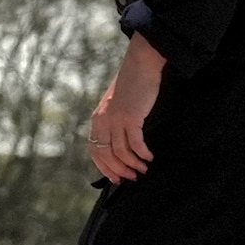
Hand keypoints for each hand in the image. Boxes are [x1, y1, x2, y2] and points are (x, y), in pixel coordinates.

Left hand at [87, 35, 165, 183]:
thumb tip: (121, 147)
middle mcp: (103, 121)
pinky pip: (135, 143)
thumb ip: (114, 123)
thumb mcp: (116, 105)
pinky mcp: (130, 117)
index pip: (95, 151)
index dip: (105, 168)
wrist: (141, 65)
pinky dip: (142, 154)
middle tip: (132, 178)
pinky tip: (149, 157)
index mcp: (97, 120)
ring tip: (143, 169)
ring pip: (120, 152)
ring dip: (132, 164)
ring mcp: (116, 119)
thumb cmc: (132, 86)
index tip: (116, 179)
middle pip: (107, 155)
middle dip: (119, 170)